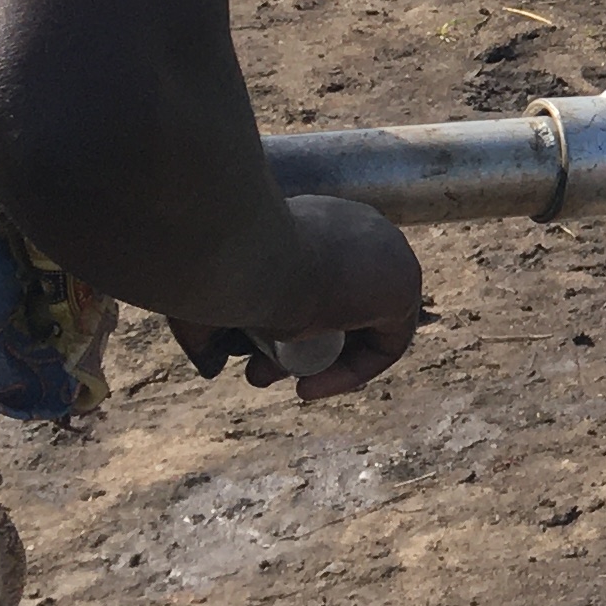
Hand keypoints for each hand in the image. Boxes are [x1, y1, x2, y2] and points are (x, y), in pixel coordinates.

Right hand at [173, 198, 427, 402]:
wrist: (242, 254)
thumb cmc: (216, 266)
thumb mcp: (203, 298)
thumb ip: (207, 328)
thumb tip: (211, 365)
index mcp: (315, 218)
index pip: (313, 275)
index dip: (281, 321)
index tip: (243, 350)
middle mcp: (354, 229)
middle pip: (337, 303)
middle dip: (294, 347)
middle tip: (257, 373)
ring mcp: (385, 253)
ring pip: (356, 325)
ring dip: (317, 362)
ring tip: (270, 379)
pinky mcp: (402, 285)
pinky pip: (386, 342)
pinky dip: (352, 371)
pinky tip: (307, 387)